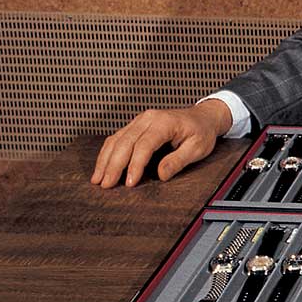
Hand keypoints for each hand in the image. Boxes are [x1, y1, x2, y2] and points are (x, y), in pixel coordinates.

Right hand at [91, 99, 231, 187]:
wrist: (203, 117)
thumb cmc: (202, 132)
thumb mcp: (198, 148)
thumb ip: (178, 160)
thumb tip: (161, 175)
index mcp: (164, 122)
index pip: (144, 145)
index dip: (134, 165)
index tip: (129, 183)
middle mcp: (148, 118)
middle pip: (124, 142)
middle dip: (113, 165)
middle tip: (106, 185)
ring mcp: (140, 120)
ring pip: (116, 140)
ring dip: (105, 160)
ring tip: (98, 179)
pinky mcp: (136, 125)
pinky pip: (117, 138)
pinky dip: (108, 153)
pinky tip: (103, 166)